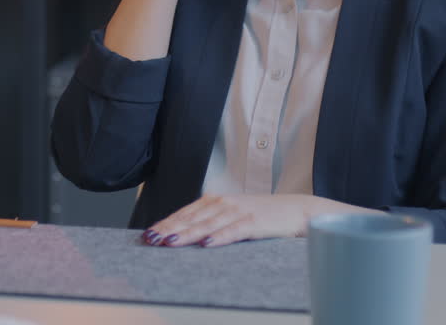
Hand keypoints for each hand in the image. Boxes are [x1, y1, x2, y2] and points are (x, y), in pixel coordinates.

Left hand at [140, 194, 377, 247]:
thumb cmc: (262, 216)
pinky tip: (206, 244)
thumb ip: (210, 221)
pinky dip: (219, 237)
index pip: (185, 213)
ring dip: (187, 233)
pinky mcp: (255, 222)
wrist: (298, 210)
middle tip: (150, 240)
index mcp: (215, 201)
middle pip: (191, 218)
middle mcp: (224, 203)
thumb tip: (183, 234)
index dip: (166, 223)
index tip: (148, 235)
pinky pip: (234, 231)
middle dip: (169, 229)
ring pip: (208, 224)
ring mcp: (239, 211)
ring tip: (170, 242)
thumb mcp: (232, 215)